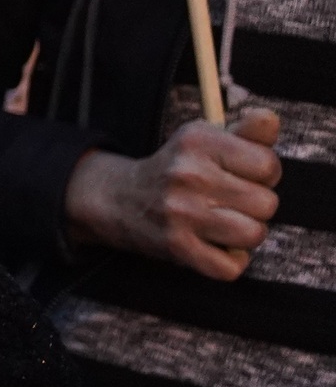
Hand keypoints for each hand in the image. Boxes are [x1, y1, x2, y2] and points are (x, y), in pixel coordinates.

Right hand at [66, 109, 281, 280]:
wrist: (117, 198)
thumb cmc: (174, 169)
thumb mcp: (203, 140)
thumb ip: (244, 132)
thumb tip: (270, 120)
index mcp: (198, 141)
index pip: (267, 165)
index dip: (265, 174)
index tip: (245, 176)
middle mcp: (188, 174)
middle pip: (267, 204)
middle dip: (256, 206)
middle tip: (231, 202)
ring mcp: (181, 212)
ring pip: (253, 234)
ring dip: (245, 234)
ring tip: (225, 224)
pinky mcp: (176, 246)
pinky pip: (230, 267)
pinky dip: (229, 262)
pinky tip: (215, 246)